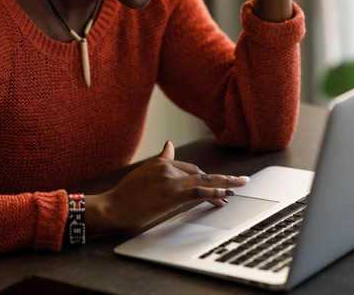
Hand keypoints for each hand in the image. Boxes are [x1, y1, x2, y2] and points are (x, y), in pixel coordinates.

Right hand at [87, 141, 249, 233]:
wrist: (112, 207)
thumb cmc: (124, 196)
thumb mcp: (142, 173)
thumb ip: (160, 160)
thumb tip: (169, 145)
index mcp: (161, 162)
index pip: (189, 168)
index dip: (204, 177)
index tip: (215, 183)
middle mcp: (167, 167)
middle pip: (199, 173)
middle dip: (218, 180)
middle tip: (237, 182)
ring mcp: (171, 179)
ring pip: (205, 180)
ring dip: (226, 183)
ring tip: (241, 184)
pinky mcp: (173, 193)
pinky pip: (200, 191)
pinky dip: (216, 192)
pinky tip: (227, 195)